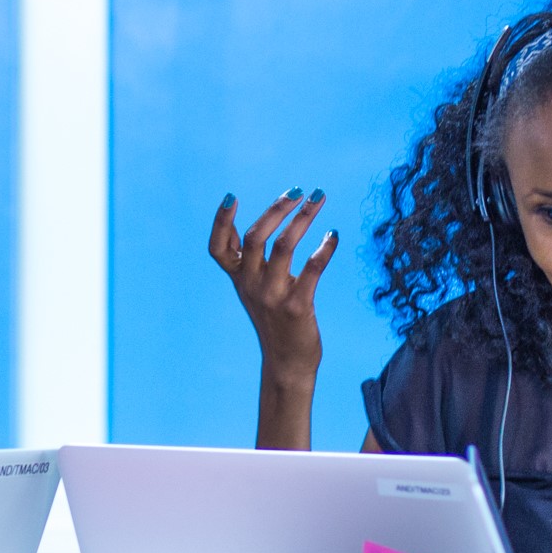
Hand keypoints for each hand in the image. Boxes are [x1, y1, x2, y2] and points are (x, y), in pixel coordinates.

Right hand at [207, 189, 338, 373]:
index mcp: (238, 279)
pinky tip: (333, 236)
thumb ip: (251, 259)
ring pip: (284, 246)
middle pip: (256, 237)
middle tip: (299, 190)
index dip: (220, 222)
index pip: (218, 248)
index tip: (231, 197)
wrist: (287, 362)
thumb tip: (256, 219)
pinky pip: (313, 269)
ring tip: (320, 198)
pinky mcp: (297, 307)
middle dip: (277, 208)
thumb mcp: (254, 287)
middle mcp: (251, 285)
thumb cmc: (274, 318)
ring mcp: (273, 296)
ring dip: (304, 218)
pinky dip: (324, 248)